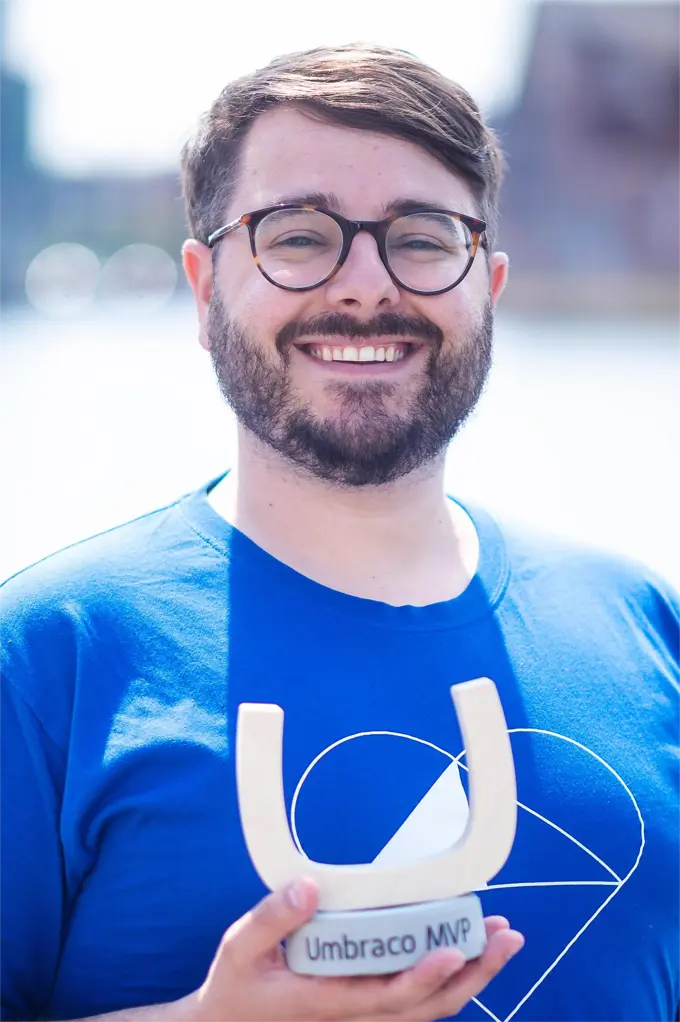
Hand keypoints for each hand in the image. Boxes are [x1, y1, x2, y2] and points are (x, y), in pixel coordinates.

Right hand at [184, 878, 523, 1021]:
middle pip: (426, 1009)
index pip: (387, 999)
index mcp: (327, 1003)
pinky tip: (463, 948)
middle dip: (471, 975)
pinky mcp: (364, 1004)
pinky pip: (415, 999)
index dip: (423, 978)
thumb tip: (309, 886)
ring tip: (500, 937)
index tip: (451, 952)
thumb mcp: (239, 949)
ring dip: (469, 975)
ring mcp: (362, 1014)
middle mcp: (355, 1016)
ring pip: (428, 1008)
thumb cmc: (235, 988)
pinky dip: (446, 976)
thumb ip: (272, 919)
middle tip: (506, 936)